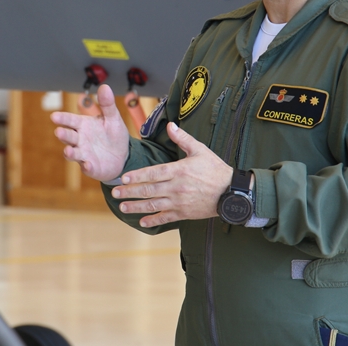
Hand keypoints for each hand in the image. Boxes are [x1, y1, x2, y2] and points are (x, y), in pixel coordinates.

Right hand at [51, 84, 130, 180]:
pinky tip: (88, 164)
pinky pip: (86, 167)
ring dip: (69, 152)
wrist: (123, 155)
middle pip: (68, 136)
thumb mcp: (113, 118)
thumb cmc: (114, 135)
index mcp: (83, 125)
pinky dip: (86, 166)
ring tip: (69, 151)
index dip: (62, 118)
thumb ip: (107, 104)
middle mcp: (80, 139)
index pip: (70, 120)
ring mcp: (83, 154)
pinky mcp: (90, 167)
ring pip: (72, 153)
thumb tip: (105, 86)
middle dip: (63, 134)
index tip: (54, 116)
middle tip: (59, 131)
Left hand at [110, 122, 233, 227]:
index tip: (123, 178)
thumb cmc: (216, 170)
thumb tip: (170, 125)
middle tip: (115, 193)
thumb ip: (183, 139)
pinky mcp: (185, 213)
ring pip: (154, 205)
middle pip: (149, 190)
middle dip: (130, 192)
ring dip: (136, 207)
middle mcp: (177, 187)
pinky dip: (153, 220)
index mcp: (179, 170)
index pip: (153, 173)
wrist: (232, 192)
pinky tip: (142, 222)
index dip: (137, 176)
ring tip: (122, 207)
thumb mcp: (201, 150)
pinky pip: (166, 217)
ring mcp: (180, 202)